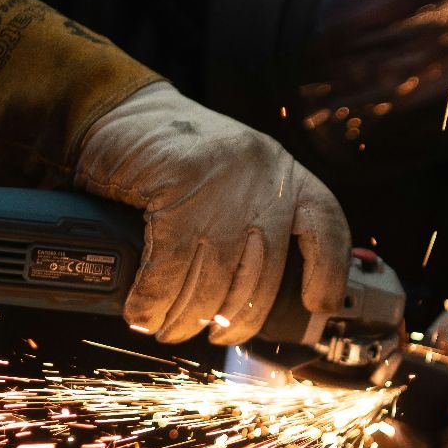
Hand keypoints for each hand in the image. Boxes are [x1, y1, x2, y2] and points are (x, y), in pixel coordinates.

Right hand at [74, 82, 349, 344]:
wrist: (119, 111)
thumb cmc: (173, 159)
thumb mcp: (228, 182)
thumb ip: (250, 223)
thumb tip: (252, 301)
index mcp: (284, 175)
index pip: (326, 226)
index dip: (328, 272)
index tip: (319, 304)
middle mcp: (263, 174)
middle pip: (262, 271)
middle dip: (236, 318)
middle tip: (213, 336)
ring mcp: (223, 176)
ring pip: (214, 275)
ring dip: (186, 317)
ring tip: (167, 329)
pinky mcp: (178, 179)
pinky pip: (170, 263)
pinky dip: (153, 299)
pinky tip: (142, 312)